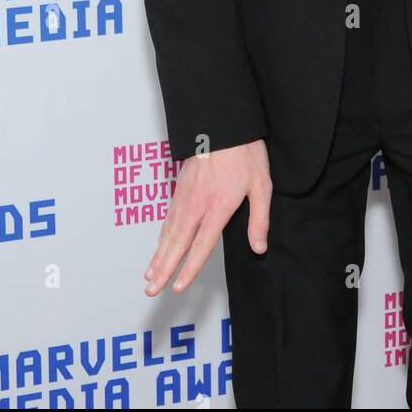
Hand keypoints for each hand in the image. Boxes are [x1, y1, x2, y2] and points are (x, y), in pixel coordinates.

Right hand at [144, 140, 270, 294]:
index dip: (189, 269)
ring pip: (168, 231)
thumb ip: (259, 219)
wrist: (223, 123)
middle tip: (151, 289)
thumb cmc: (244, 152)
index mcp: (218, 207)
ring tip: (150, 275)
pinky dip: (161, 234)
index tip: (178, 287)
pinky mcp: (180, 186)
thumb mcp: (262, 185)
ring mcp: (185, 195)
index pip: (200, 246)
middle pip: (177, 244)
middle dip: (163, 269)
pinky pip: (168, 216)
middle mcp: (197, 205)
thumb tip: (259, 247)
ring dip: (158, 255)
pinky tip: (159, 244)